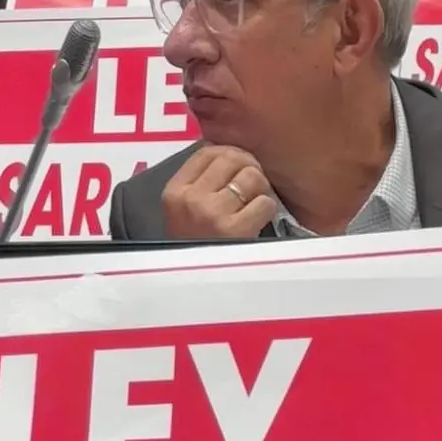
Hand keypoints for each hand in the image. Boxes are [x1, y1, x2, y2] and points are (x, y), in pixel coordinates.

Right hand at [162, 146, 276, 238]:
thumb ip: (199, 185)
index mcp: (174, 193)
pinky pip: (264, 203)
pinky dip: (267, 210)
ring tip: (255, 205)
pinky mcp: (235, 230)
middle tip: (253, 185)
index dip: (229, 153)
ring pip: (251, 177)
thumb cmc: (193, 249)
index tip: (239, 165)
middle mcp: (191, 199)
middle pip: (231, 159)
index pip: (206, 152)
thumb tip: (232, 156)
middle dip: (248, 167)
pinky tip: (259, 222)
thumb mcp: (181, 214)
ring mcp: (212, 213)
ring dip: (261, 189)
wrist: (193, 287)